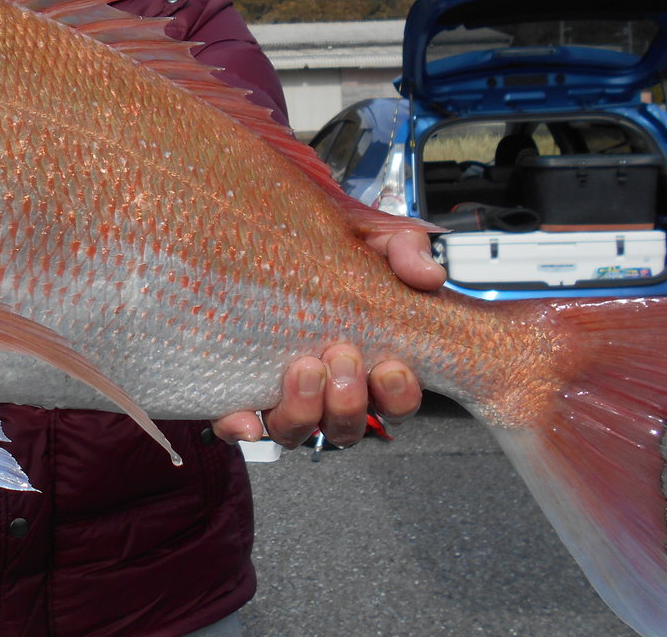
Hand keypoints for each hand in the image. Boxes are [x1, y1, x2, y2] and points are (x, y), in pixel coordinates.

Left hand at [211, 228, 441, 446]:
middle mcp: (325, 389)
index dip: (398, 397)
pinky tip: (246, 419)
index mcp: (367, 363)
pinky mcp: (238, 389)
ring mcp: (281, 394)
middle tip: (343, 356)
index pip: (394, 403)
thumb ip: (404, 249)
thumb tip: (428, 275)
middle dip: (349, 401)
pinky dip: (242, 427)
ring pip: (296, 432)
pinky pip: (239, 425)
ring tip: (304, 368)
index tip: (392, 367)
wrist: (265, 234)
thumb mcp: (370, 238)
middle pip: (345, 428)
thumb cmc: (326, 248)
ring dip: (304, 410)